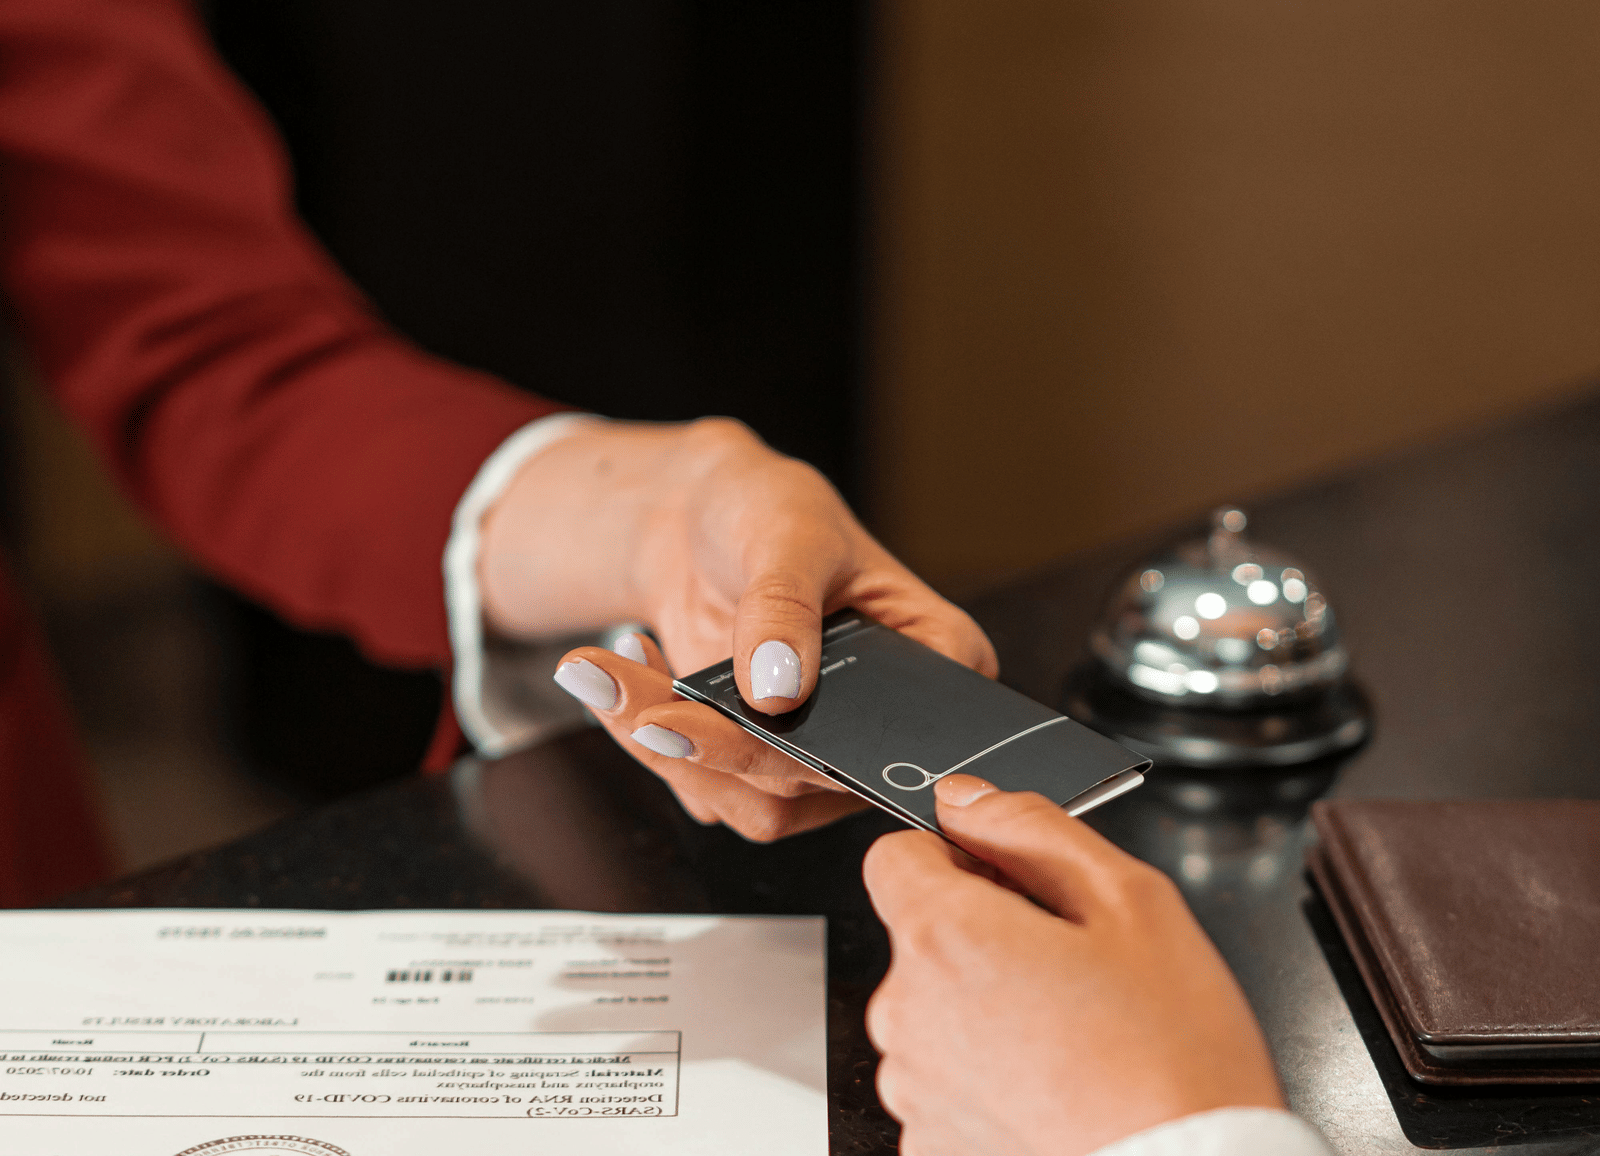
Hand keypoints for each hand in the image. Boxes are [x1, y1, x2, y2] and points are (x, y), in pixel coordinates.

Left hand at [477, 417, 996, 840]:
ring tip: (606, 672)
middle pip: (814, 779)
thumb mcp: (788, 533)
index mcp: (938, 659)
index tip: (751, 716)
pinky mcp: (755, 763)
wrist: (697, 518)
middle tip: (639, 703)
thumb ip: (785, 607)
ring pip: (752, 803)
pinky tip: (625, 672)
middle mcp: (884, 723)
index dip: (830, 744)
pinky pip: (704, 787)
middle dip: (715, 744)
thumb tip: (778, 693)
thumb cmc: (769, 507)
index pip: (904, 734)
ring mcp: (819, 751)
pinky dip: (648, 739)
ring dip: (666, 750)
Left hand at [862, 776, 1283, 1155]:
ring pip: (934, 1014)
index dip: (956, 858)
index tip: (1009, 884)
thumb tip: (966, 798)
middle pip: (920, 940)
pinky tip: (1054, 1090)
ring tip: (1073, 1041)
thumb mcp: (1130, 901)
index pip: (895, 856)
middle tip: (1073, 973)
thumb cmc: (1174, 1060)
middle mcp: (906, 1015)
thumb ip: (1032, 828)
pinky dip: (987, 1082)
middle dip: (982, 939)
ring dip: (985, 1013)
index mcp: (944, 937)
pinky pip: (947, 1084)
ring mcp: (914, 1089)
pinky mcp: (929, 1146)